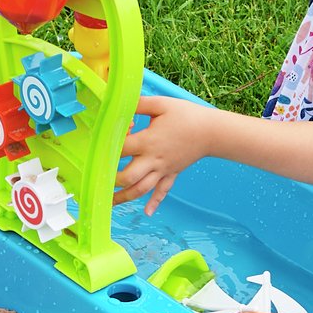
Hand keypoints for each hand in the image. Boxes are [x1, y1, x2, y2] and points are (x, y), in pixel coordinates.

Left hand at [115, 95, 214, 214]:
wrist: (212, 132)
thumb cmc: (187, 116)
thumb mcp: (162, 104)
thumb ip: (139, 103)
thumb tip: (120, 101)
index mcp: (148, 141)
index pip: (122, 149)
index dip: (111, 145)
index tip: (107, 139)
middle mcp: (153, 159)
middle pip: (129, 176)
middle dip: (113, 179)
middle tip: (100, 178)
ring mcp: (163, 170)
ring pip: (142, 189)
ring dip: (125, 197)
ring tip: (109, 203)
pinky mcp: (172, 174)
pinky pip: (163, 191)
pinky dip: (155, 202)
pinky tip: (147, 212)